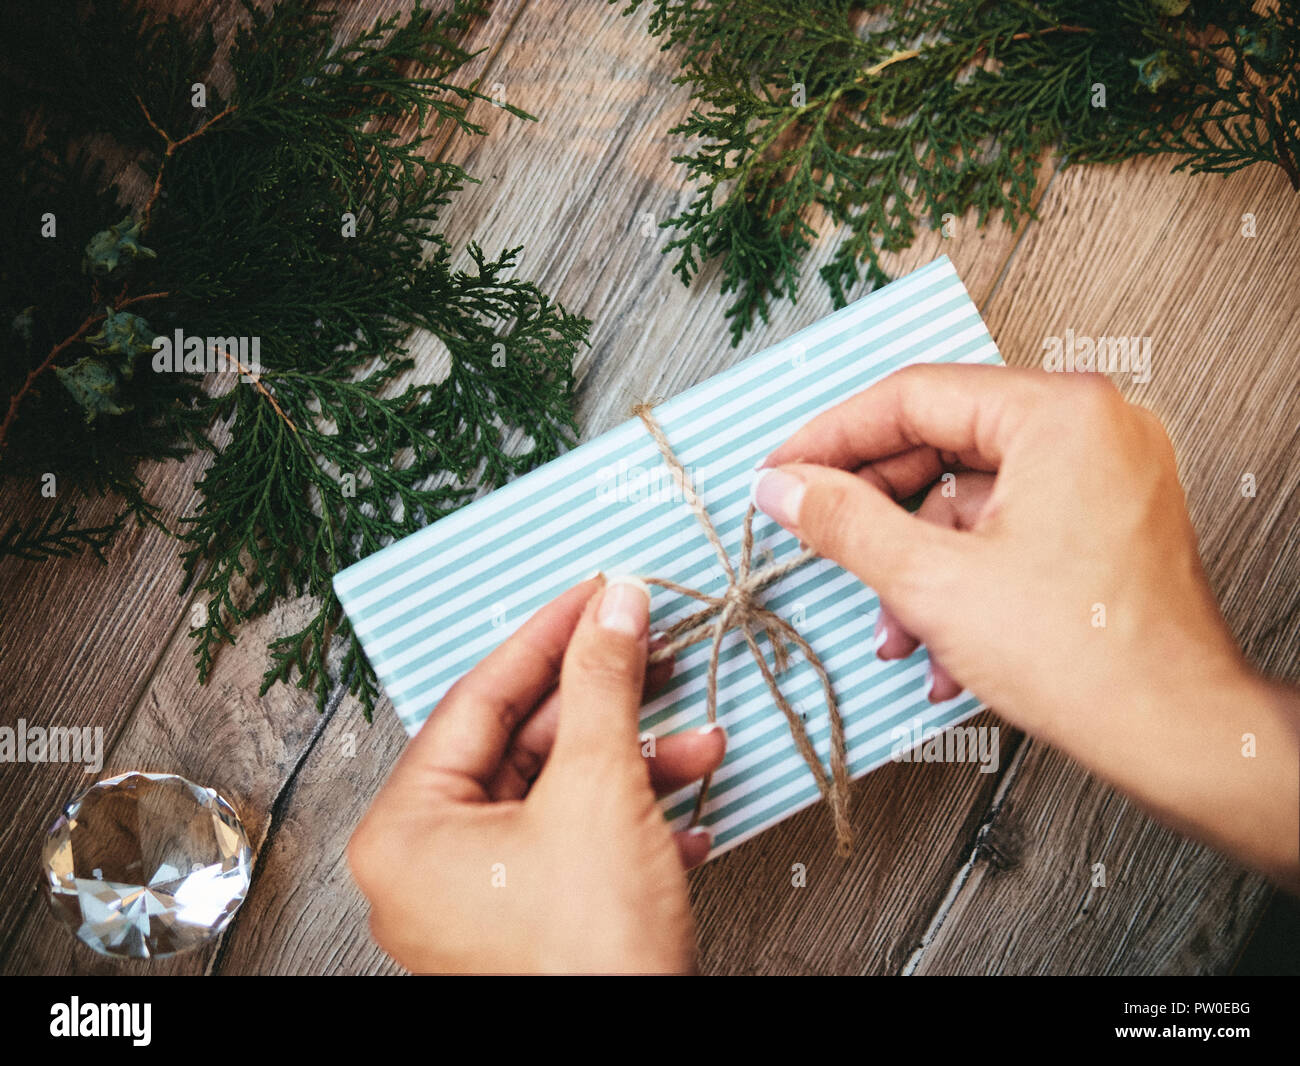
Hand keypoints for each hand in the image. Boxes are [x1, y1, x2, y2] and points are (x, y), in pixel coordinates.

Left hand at [348, 575, 726, 972]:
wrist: (645, 1059)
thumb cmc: (591, 957)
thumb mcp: (599, 788)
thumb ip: (603, 683)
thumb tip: (612, 608)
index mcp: (407, 829)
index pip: (477, 697)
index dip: (548, 634)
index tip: (593, 593)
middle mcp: (426, 865)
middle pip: (522, 744)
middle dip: (605, 703)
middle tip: (647, 649)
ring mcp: (475, 899)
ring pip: (557, 794)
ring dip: (635, 765)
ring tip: (696, 743)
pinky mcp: (526, 923)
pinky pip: (573, 844)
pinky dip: (629, 820)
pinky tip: (685, 814)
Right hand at [754, 364, 1298, 887]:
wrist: (1179, 736)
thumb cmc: (1091, 659)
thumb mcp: (932, 582)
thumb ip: (844, 522)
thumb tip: (786, 487)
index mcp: (1058, 414)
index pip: (912, 397)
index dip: (830, 439)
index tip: (784, 471)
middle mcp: (1091, 427)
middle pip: (940, 444)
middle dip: (876, 513)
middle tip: (818, 534)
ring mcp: (1106, 473)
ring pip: (971, 496)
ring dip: (918, 562)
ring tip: (896, 627)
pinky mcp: (1107, 519)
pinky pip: (1009, 525)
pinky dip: (965, 574)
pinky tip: (941, 638)